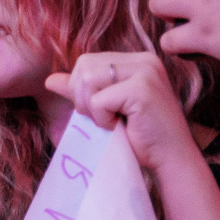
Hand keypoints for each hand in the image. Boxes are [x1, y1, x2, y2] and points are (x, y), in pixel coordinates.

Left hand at [44, 52, 197, 176]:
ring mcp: (146, 72)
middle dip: (83, 97)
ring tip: (113, 121)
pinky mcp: (143, 89)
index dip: (81, 89)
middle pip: (84, 66)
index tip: (102, 109)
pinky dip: (102, 119)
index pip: (87, 62)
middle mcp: (145, 60)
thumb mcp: (106, 108)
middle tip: (105, 117)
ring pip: (87, 80)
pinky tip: (121, 126)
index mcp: (136, 60)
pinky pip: (98, 100)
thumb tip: (50, 79)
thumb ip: (81, 90)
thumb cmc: (139, 135)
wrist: (169, 159)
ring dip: (92, 108)